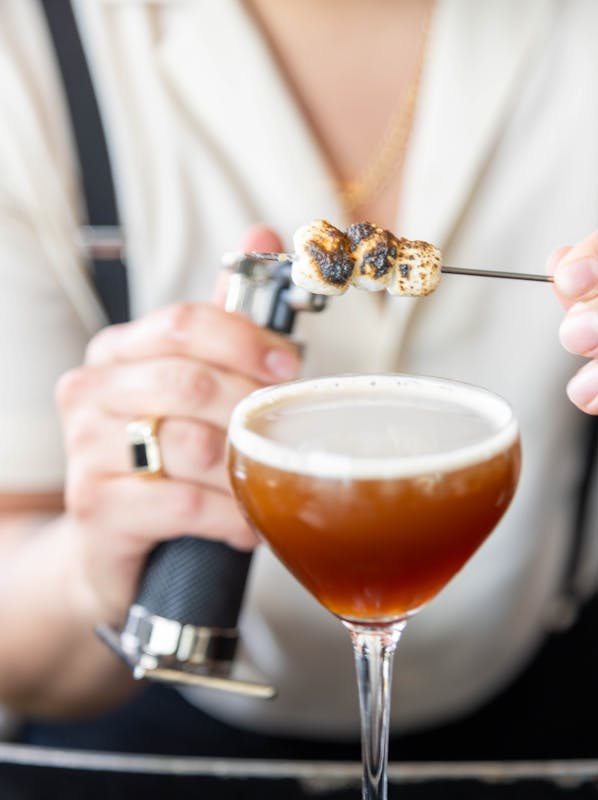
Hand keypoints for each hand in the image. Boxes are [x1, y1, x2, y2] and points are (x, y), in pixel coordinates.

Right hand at [56, 226, 300, 623]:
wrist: (108, 543)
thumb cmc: (162, 458)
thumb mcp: (188, 385)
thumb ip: (223, 320)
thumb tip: (262, 235)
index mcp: (116, 351)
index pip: (184, 324)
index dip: (247, 342)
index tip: (289, 369)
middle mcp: (91, 391)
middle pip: (189, 382)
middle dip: (250, 410)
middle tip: (282, 436)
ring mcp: (86, 449)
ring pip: (192, 446)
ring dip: (245, 470)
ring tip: (266, 486)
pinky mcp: (97, 506)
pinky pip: (182, 504)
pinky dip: (228, 516)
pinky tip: (245, 525)